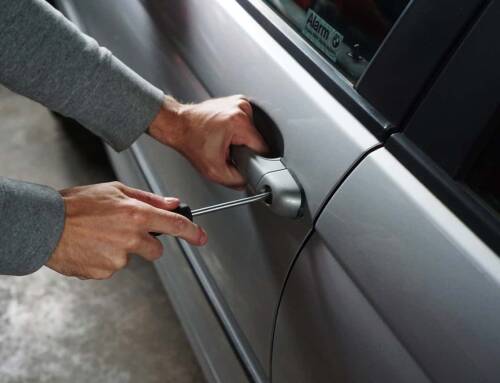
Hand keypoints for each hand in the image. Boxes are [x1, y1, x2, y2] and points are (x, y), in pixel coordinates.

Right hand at [46, 182, 207, 279]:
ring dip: (121, 250)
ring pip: (131, 258)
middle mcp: (131, 238)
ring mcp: (118, 258)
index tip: (201, 238)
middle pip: (156, 250)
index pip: (175, 226)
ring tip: (99, 236)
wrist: (45, 225)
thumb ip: (148, 198)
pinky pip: (112, 268)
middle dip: (146, 244)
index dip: (193, 232)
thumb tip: (172, 203)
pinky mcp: (104, 272)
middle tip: (124, 232)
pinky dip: (105, 260)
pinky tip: (91, 247)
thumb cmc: (76, 204)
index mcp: (136, 215)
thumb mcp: (115, 190)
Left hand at [148, 95, 268, 187]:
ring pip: (252, 132)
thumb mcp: (213, 171)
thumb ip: (235, 181)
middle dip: (245, 149)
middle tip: (228, 151)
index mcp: (239, 122)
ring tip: (224, 141)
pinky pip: (246, 123)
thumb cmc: (190, 141)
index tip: (244, 162)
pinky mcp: (236, 101)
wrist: (178, 125)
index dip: (254, 160)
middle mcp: (241, 108)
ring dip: (241, 140)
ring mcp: (239, 102)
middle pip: (257, 140)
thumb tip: (247, 182)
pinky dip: (238, 130)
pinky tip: (225, 133)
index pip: (263, 148)